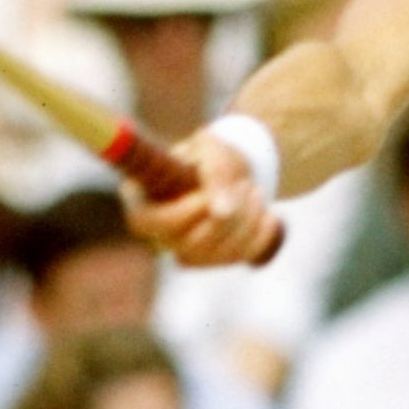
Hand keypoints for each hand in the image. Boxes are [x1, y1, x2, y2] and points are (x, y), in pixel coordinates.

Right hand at [120, 127, 283, 268]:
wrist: (232, 170)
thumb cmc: (212, 155)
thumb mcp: (213, 149)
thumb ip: (215, 172)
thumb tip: (222, 213)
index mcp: (142, 199)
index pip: (150, 223)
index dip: (183, 213)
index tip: (208, 193)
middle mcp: (159, 232)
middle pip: (190, 244)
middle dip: (228, 215)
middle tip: (245, 184)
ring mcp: (185, 250)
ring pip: (218, 254)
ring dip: (248, 221)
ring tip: (254, 190)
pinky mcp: (213, 260)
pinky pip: (240, 257)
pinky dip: (261, 234)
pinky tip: (266, 213)